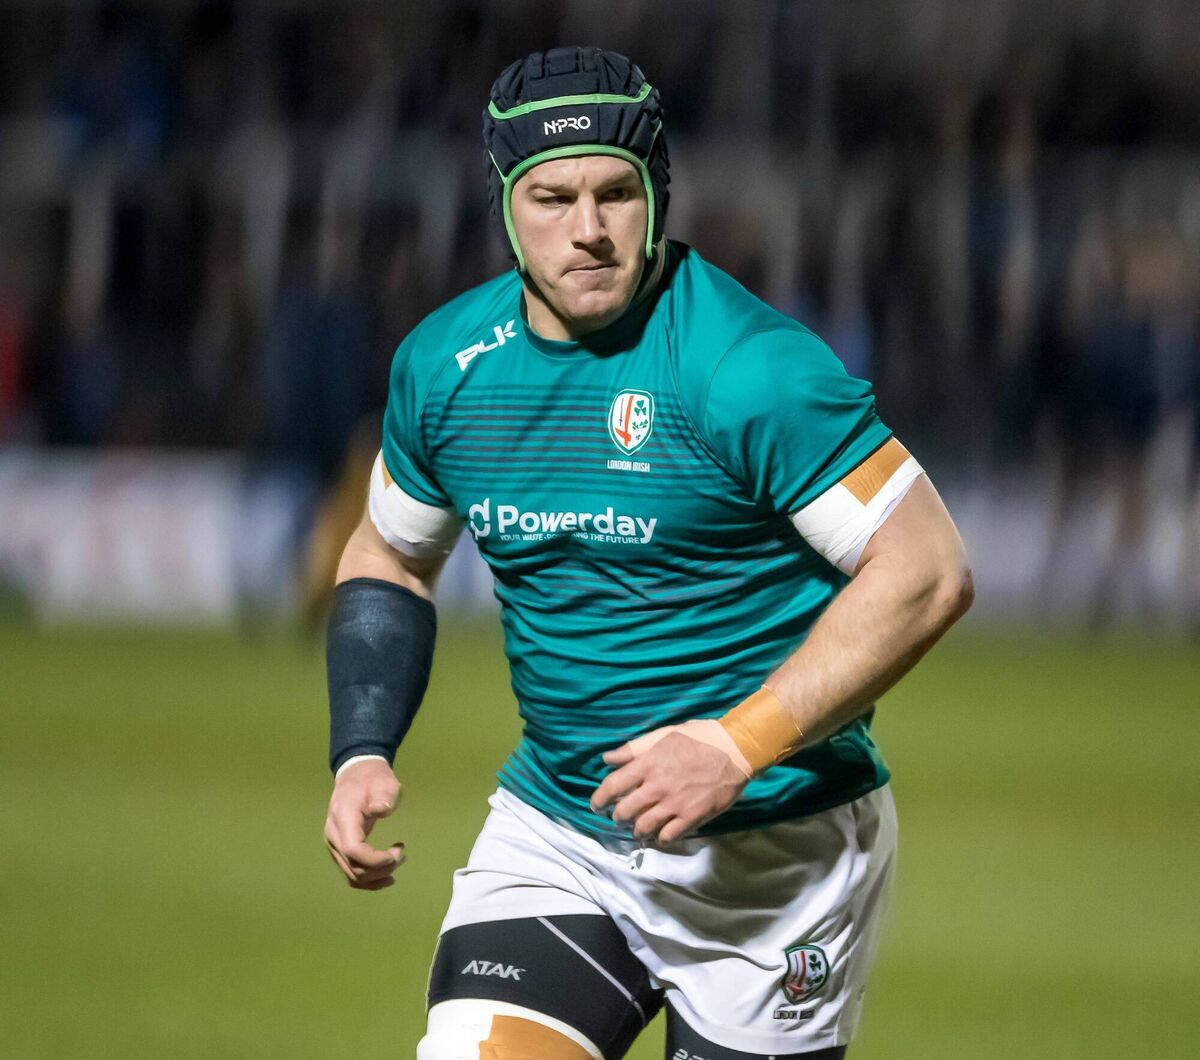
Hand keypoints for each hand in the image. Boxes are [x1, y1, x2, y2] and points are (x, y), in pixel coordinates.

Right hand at [324, 759, 404, 889]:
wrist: (356, 776)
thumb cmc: (373, 780)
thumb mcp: (384, 782)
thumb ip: (384, 796)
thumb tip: (381, 809)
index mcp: (343, 818)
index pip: (352, 849)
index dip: (374, 860)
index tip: (396, 853)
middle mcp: (334, 835)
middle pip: (353, 867)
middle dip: (381, 868)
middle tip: (402, 853)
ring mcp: (334, 845)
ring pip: (352, 875)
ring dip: (377, 877)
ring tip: (398, 860)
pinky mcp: (340, 851)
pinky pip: (351, 874)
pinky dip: (369, 881)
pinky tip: (387, 877)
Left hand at [589, 721, 750, 844]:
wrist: (735, 750)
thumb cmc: (699, 738)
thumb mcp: (664, 735)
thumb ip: (634, 749)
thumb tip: (608, 758)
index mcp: (649, 764)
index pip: (613, 785)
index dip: (599, 798)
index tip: (596, 805)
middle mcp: (657, 786)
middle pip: (625, 811)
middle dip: (617, 816)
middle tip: (619, 817)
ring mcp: (674, 804)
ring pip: (643, 827)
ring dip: (637, 829)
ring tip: (638, 827)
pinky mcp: (691, 817)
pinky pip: (667, 836)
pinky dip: (659, 837)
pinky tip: (660, 832)